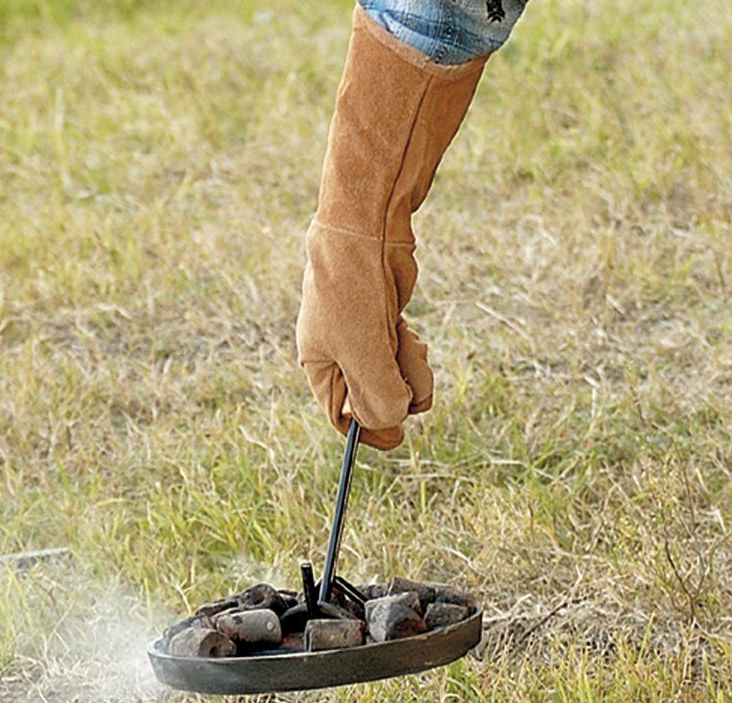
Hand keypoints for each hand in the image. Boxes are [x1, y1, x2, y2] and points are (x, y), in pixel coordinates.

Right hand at [295, 7, 484, 450]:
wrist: (367, 233)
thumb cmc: (353, 293)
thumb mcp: (364, 355)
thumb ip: (378, 398)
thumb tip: (396, 422)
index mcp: (319, 368)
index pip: (342, 416)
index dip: (367, 432)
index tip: (395, 440)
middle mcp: (339, 358)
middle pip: (376, 403)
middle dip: (394, 392)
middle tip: (401, 372)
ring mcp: (366, 343)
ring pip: (398, 383)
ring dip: (409, 370)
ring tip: (405, 340)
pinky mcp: (388, 328)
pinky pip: (407, 360)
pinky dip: (412, 352)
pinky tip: (405, 327)